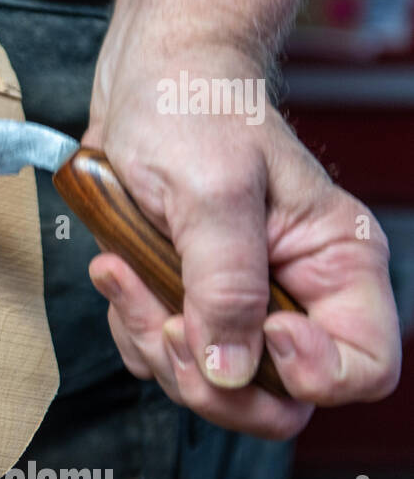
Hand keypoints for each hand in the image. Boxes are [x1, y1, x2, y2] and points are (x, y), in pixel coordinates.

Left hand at [84, 39, 400, 438]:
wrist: (146, 80)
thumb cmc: (194, 109)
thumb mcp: (212, 191)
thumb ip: (226, 283)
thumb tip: (232, 369)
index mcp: (335, 265)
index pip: (361, 371)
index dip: (314, 377)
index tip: (264, 336)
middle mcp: (293, 294)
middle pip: (276, 399)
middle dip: (212, 380)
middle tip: (168, 324)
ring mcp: (236, 302)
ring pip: (209, 383)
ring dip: (156, 342)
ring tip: (124, 273)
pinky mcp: (186, 299)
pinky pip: (160, 354)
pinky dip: (132, 324)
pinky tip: (117, 272)